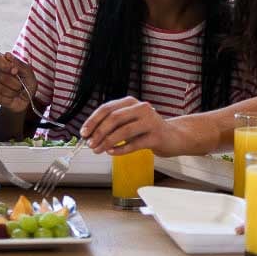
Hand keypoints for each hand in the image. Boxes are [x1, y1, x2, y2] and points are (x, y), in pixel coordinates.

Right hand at [0, 52, 36, 113]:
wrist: (27, 100)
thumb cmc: (27, 84)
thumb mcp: (28, 73)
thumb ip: (18, 64)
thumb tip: (7, 55)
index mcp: (4, 62)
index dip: (3, 64)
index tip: (14, 70)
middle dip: (13, 81)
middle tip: (20, 85)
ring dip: (11, 91)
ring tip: (17, 91)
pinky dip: (7, 98)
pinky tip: (11, 96)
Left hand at [80, 96, 204, 156]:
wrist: (173, 136)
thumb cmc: (147, 129)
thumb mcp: (129, 121)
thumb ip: (112, 124)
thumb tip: (90, 135)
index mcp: (131, 102)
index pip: (107, 108)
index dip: (93, 121)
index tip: (84, 133)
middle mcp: (141, 108)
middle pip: (114, 119)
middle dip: (99, 133)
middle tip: (91, 144)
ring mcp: (150, 121)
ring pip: (123, 131)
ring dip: (107, 142)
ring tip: (99, 150)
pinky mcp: (156, 136)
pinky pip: (134, 144)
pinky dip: (120, 150)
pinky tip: (112, 153)